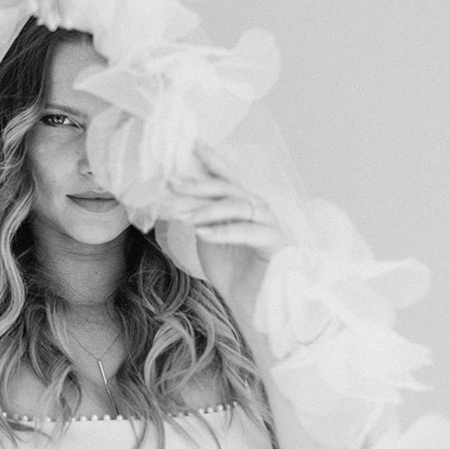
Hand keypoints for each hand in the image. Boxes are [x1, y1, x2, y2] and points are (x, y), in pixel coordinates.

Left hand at [178, 140, 287, 315]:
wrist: (250, 305)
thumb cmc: (232, 271)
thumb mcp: (208, 237)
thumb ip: (199, 214)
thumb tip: (177, 194)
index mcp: (244, 205)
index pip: (229, 177)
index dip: (214, 159)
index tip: (193, 143)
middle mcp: (259, 209)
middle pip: (231, 187)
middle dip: (200, 183)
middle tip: (173, 182)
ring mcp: (270, 225)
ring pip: (240, 206)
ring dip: (209, 209)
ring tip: (184, 217)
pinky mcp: (276, 245)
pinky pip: (250, 232)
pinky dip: (225, 231)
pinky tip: (203, 233)